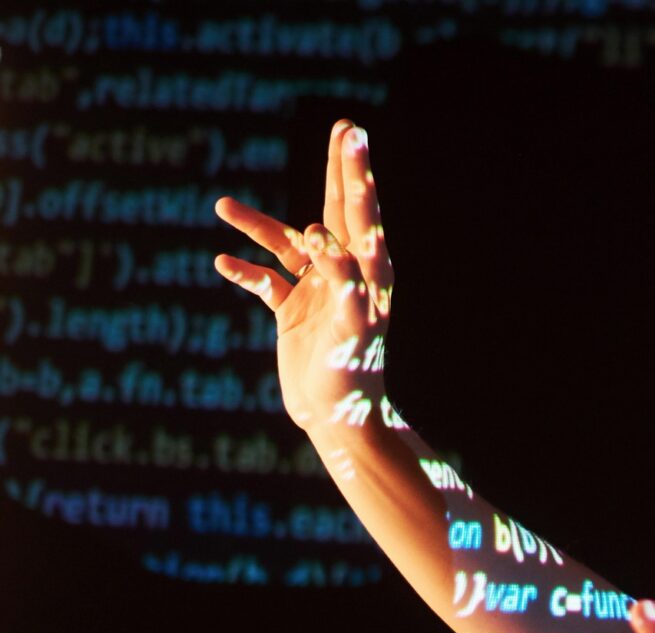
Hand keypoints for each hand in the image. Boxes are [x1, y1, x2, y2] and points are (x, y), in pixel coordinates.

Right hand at [213, 119, 394, 431]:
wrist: (337, 418)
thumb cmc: (353, 374)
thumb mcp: (353, 326)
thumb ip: (342, 279)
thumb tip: (318, 235)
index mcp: (369, 272)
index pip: (361, 212)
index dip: (355, 172)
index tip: (353, 133)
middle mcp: (344, 274)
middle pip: (336, 211)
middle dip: (336, 172)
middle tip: (343, 128)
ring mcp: (317, 291)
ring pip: (286, 245)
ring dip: (256, 225)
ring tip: (222, 205)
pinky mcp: (293, 313)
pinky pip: (264, 282)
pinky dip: (244, 271)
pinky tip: (223, 263)